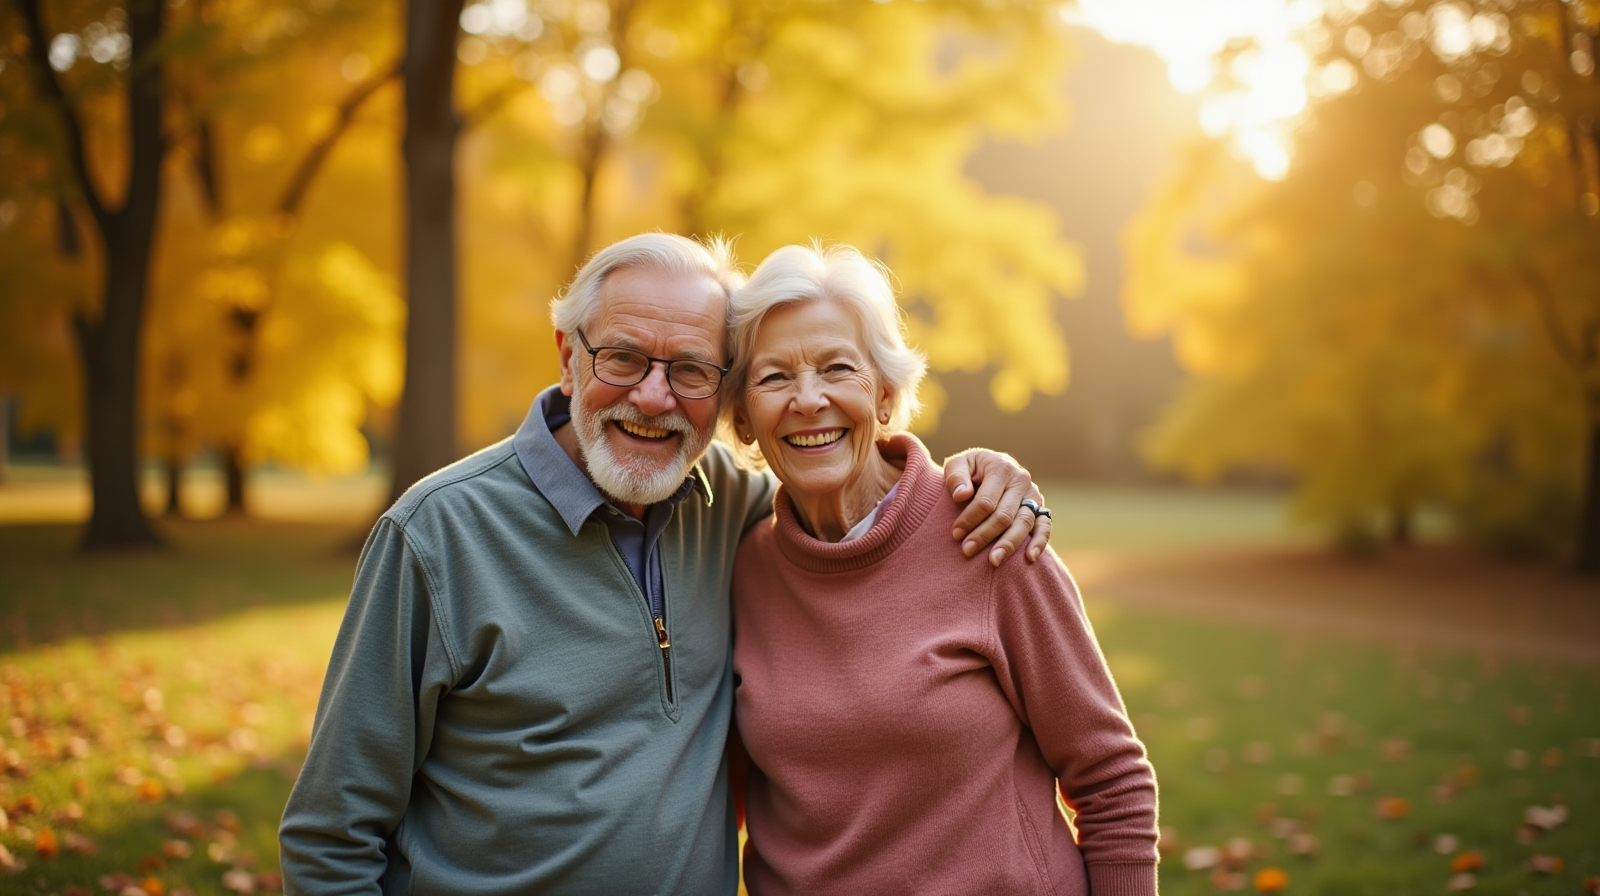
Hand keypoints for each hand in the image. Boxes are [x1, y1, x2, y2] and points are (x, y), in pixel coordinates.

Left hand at [943, 448, 1051, 565]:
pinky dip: (1039, 542)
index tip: (956, 534)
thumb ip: (956, 476)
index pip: (986, 501)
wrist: (988, 467)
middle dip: (984, 535)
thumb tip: (961, 495)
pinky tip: (1029, 558)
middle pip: (1004, 515)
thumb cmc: (970, 469)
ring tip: (994, 561)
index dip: (970, 519)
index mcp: (1001, 467)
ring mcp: (1033, 495)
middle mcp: (1021, 480)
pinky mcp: (1041, 508)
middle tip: (967, 550)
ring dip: (1009, 544)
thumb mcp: (957, 463)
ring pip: (1024, 523)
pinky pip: (1044, 526)